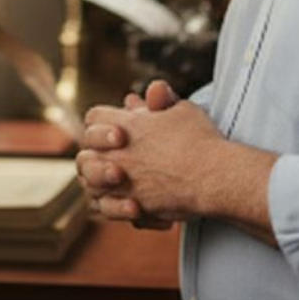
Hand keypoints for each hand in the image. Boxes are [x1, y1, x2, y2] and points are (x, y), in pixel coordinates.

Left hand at [77, 82, 223, 224]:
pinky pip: (106, 209)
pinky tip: (128, 201)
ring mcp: (123, 183)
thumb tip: (152, 90)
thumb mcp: (182, 108)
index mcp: (125, 126)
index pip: (93, 118)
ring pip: (90, 185)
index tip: (116, 128)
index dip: (101, 121)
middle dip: (93, 153)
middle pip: (84, 155)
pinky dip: (112, 206)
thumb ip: (162, 99)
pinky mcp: (133, 207)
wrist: (214, 176)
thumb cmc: (200, 139)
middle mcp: (117, 155)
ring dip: (98, 181)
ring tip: (117, 179)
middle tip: (112, 155)